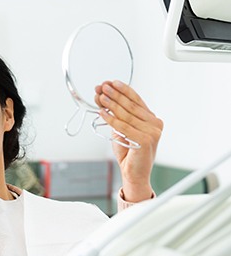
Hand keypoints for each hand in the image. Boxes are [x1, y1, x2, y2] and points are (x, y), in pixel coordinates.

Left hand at [95, 80, 162, 202]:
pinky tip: (102, 112)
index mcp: (152, 119)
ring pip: (127, 115)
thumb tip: (103, 98)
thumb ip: (118, 116)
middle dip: (115, 95)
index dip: (123, 90)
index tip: (111, 82)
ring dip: (111, 104)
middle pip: (131, 105)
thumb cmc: (128, 152)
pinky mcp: (146, 140)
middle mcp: (155, 124)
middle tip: (102, 87)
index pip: (137, 100)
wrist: (134, 173)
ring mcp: (153, 132)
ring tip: (100, 97)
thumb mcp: (122, 130)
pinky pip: (124, 127)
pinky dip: (111, 119)